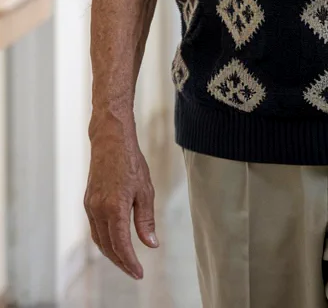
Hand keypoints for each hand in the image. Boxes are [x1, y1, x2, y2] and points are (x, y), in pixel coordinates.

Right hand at [84, 118, 157, 278]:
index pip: (121, 244)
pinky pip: (95, 229)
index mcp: (114, 208)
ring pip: (99, 240)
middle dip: (121, 262)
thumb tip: (151, 244)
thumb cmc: (132, 162)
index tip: (139, 273)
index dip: (129, 262)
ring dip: (112, 253)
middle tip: (135, 272)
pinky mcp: (88, 203)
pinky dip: (105, 240)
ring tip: (127, 262)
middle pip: (108, 247)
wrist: (110, 142)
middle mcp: (98, 211)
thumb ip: (146, 219)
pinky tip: (115, 243)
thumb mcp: (146, 190)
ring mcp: (90, 207)